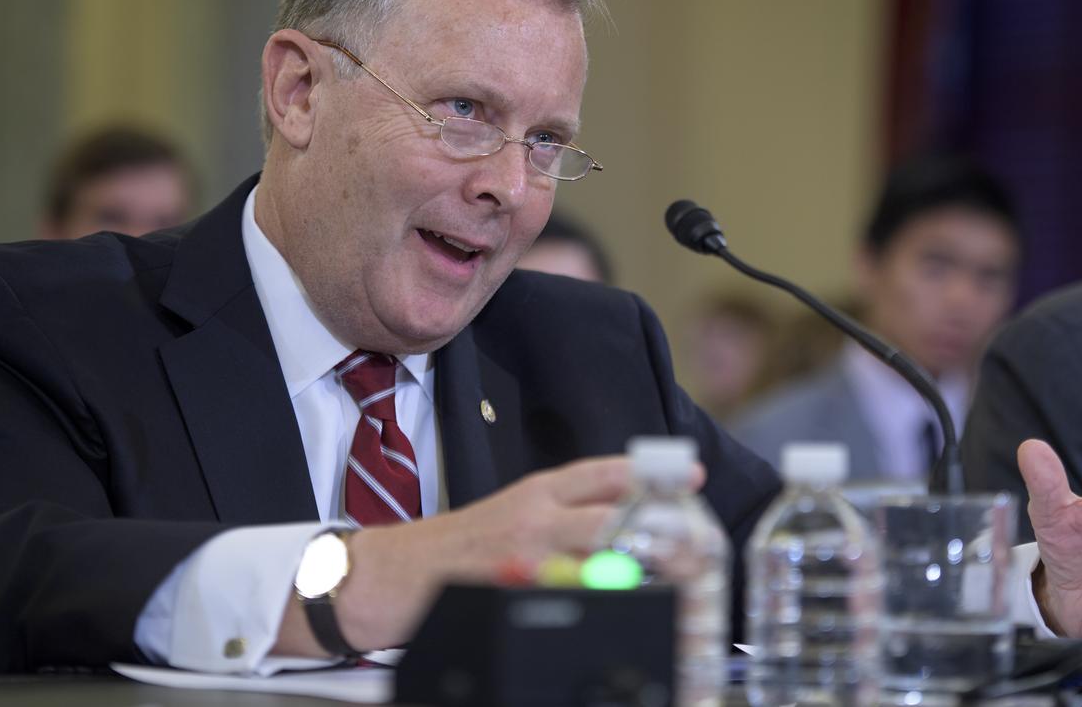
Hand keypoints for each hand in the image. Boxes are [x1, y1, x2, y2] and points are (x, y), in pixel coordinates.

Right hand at [276, 455, 700, 655]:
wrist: (383, 574)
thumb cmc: (449, 551)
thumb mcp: (507, 517)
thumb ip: (557, 518)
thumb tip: (615, 528)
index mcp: (534, 493)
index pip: (601, 473)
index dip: (650, 473)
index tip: (691, 475)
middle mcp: (532, 515)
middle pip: (610, 514)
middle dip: (659, 529)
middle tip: (697, 546)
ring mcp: (521, 554)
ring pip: (594, 555)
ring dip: (638, 568)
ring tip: (675, 582)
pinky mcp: (508, 588)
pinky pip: (564, 593)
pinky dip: (595, 600)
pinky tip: (616, 607)